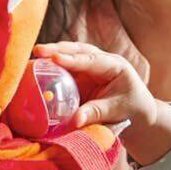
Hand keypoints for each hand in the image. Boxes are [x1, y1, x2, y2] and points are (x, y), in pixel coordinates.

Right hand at [33, 42, 170, 164]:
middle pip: (77, 51)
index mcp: (114, 65)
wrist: (137, 112)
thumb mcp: (117, 111)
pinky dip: (51, 68)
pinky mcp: (80, 76)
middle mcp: (100, 61)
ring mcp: (89, 67)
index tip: (55, 58)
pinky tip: (36, 70)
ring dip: (51, 55)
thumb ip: (96, 113)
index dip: (72, 59)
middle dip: (57, 49)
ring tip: (34, 56)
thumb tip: (75, 120)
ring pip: (69, 56)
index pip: (91, 60)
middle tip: (38, 51)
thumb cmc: (131, 109)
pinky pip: (64, 69)